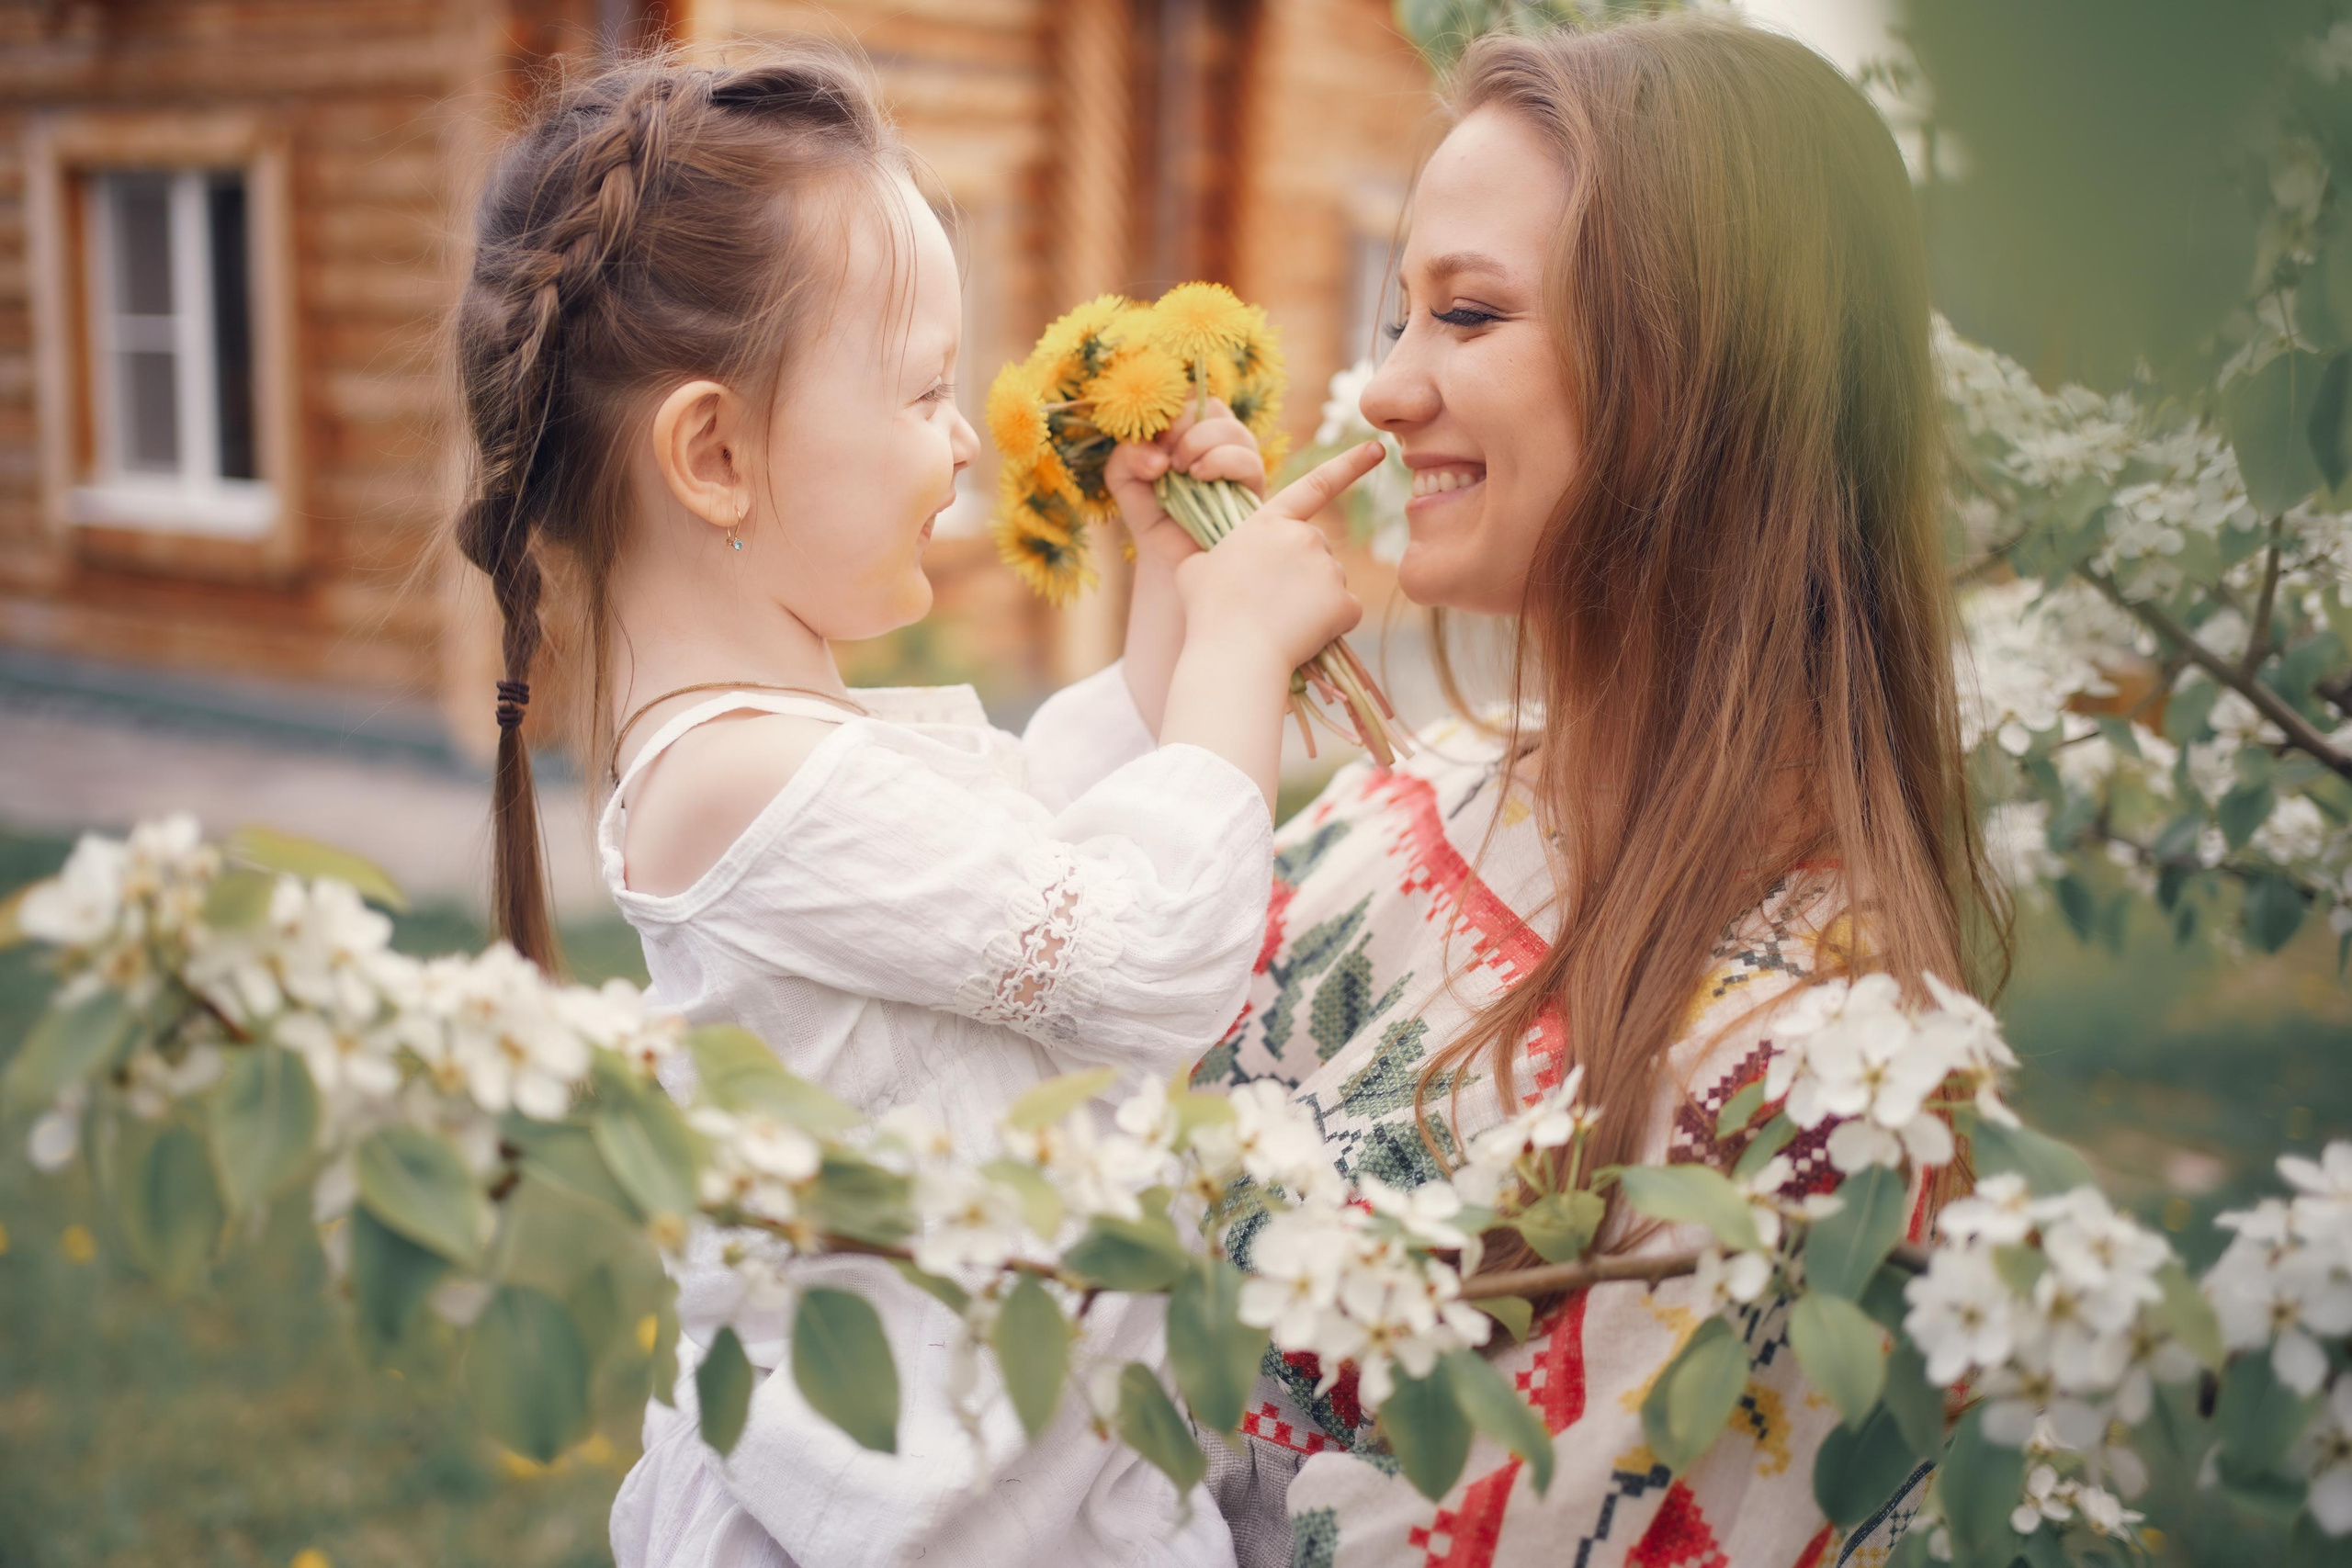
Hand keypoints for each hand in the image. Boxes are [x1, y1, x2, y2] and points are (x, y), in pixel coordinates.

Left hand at [1104, 399, 1265, 570]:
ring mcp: (1239, 465)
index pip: (1189, 400)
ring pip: (1235, 431)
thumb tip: (1159, 459)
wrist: (1168, 559)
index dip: (1171, 413)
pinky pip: (1249, 463)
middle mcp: (1218, 443)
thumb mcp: (1124, 479)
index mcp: (1190, 431)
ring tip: (1182, 471)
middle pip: (1214, 408)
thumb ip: (1127, 455)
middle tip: (1167, 459)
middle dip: (1185, 428)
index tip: (1154, 440)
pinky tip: (1199, 478)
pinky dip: (1222, 462)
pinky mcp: (1252, 491)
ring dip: (1202, 443)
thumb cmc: (1150, 513)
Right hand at [1175, 441, 1381, 671]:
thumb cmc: (1208, 613)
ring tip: (1280, 623)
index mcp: (1269, 523)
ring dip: (1313, 601)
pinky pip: (1344, 612)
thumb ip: (1214, 555)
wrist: (1233, 655)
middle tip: (1271, 603)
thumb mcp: (1194, 569)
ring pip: (1330, 583)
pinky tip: (1303, 637)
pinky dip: (1330, 626)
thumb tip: (1214, 563)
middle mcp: (1304, 537)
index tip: (1378, 448)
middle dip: (1302, 572)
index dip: (1349, 464)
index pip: (1315, 486)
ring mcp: (1327, 568)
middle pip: (1316, 550)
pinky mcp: (1344, 603)